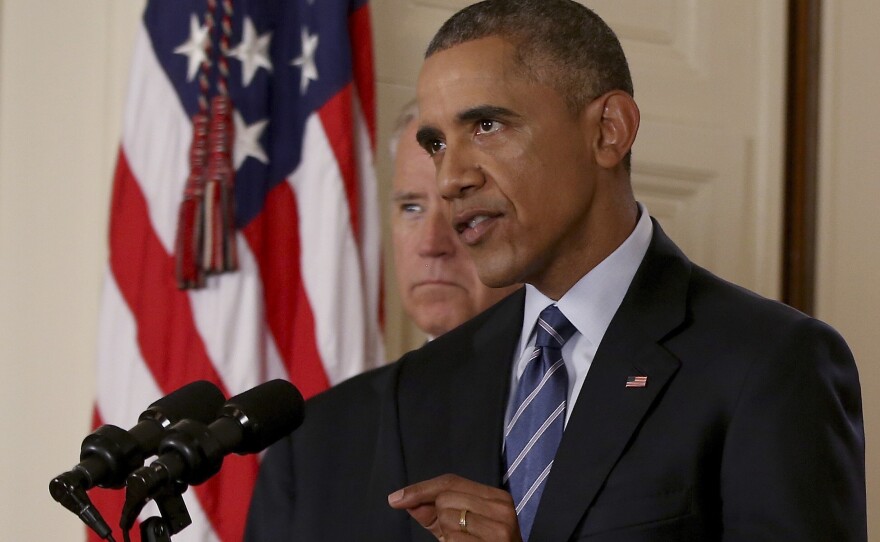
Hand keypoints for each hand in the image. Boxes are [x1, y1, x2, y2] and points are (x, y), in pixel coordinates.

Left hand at [388, 474, 521, 540]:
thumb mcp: (460, 527)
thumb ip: (433, 512)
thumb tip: (402, 499)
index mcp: (497, 497)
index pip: (451, 481)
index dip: (421, 488)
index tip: (395, 499)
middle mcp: (502, 509)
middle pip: (446, 498)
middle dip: (440, 517)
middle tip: (458, 532)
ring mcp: (499, 529)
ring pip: (447, 517)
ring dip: (447, 534)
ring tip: (465, 541)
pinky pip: (453, 539)